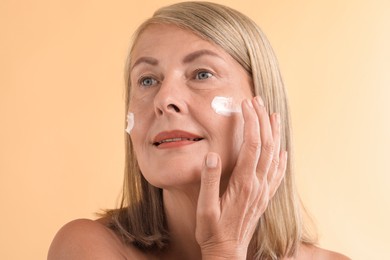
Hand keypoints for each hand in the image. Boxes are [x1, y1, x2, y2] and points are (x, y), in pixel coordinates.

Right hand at [195, 96, 287, 258]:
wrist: (227, 252)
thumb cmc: (212, 230)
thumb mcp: (204, 208)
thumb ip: (209, 181)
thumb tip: (212, 155)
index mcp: (244, 183)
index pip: (252, 145)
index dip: (251, 122)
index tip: (245, 104)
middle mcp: (258, 184)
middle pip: (266, 145)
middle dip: (262, 120)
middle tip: (257, 101)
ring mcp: (264, 191)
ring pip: (274, 155)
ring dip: (274, 133)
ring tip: (272, 115)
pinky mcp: (264, 197)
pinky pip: (278, 173)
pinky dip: (281, 158)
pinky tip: (282, 150)